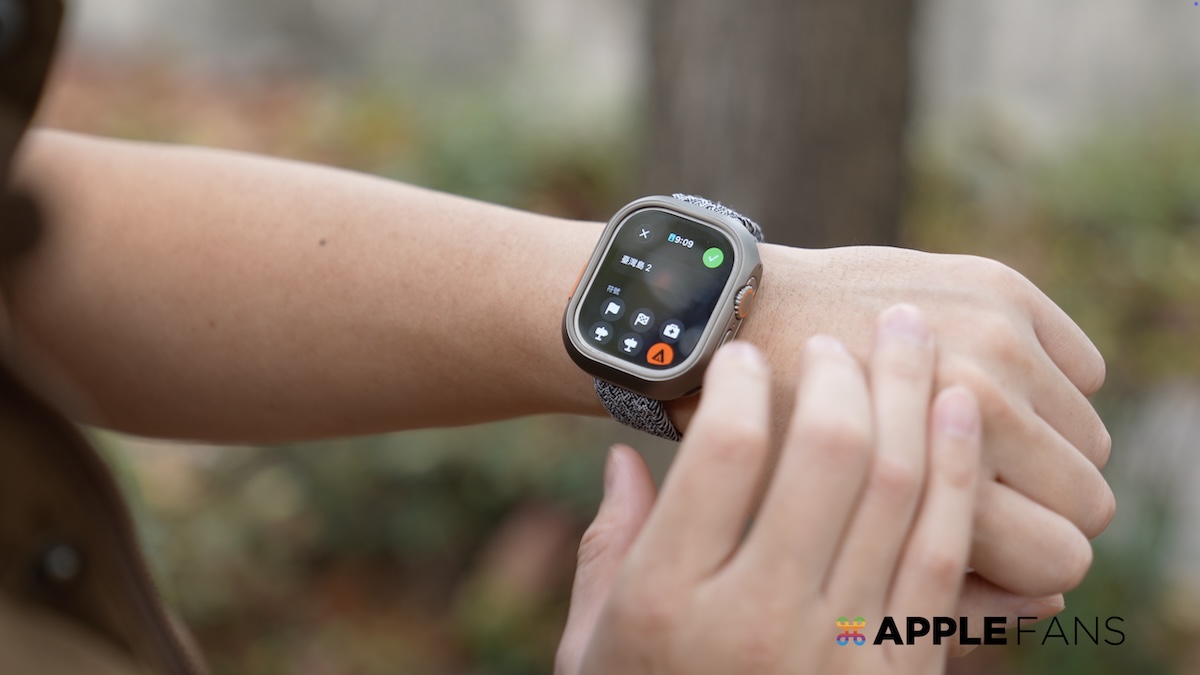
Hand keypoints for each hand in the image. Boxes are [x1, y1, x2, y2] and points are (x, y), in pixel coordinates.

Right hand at [558, 307, 983, 674]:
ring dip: (909, 395)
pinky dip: (955, 474)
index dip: (739, 382)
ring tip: (911, 332)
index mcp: (669, 604)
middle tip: (837, 331)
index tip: (742, 352)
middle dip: (840, 370)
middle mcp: (757, 622)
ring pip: (897, 491)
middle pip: (826, 454)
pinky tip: (953, 413)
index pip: (722, 452)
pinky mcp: (896, 671)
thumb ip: (605, 548)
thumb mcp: (589, 641)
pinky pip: (941, 552)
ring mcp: (839, 650)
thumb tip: (625, 460)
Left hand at [668, 246, 1113, 602]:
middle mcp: (973, 408)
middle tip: (982, 490)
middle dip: (1039, 507)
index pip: (1059, 559)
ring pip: (1088, 437)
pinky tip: (989, 387)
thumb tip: (1052, 604)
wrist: (726, 319)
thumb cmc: (766, 440)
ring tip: (975, 437)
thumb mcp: (830, 543)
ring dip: (1042, 445)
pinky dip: (1049, 384)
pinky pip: (1084, 370)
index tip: (990, 545)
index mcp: (920, 481)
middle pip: (1086, 500)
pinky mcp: (998, 290)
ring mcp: (992, 341)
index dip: (1025, 562)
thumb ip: (934, 585)